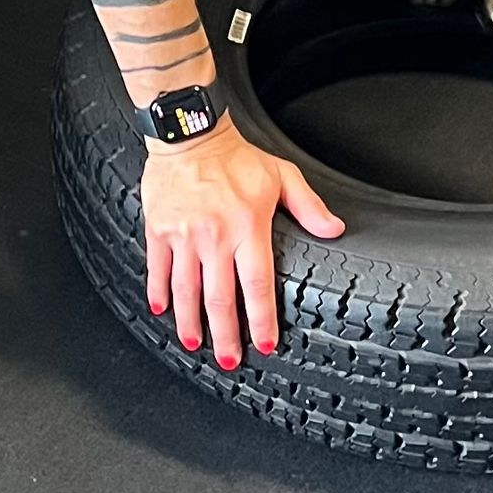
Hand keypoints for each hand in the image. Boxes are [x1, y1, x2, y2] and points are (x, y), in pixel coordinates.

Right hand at [141, 115, 343, 364]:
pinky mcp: (159, 228)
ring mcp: (183, 235)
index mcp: (247, 228)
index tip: (265, 343)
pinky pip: (157, 267)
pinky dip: (158, 291)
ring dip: (190, 322)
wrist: (189, 132)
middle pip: (220, 298)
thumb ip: (308, 206)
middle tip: (229, 360)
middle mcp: (214, 237)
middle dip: (225, 335)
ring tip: (195, 343)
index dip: (261, 320)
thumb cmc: (235, 156)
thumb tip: (335, 230)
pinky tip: (161, 308)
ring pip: (186, 289)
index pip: (257, 285)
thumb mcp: (281, 176)